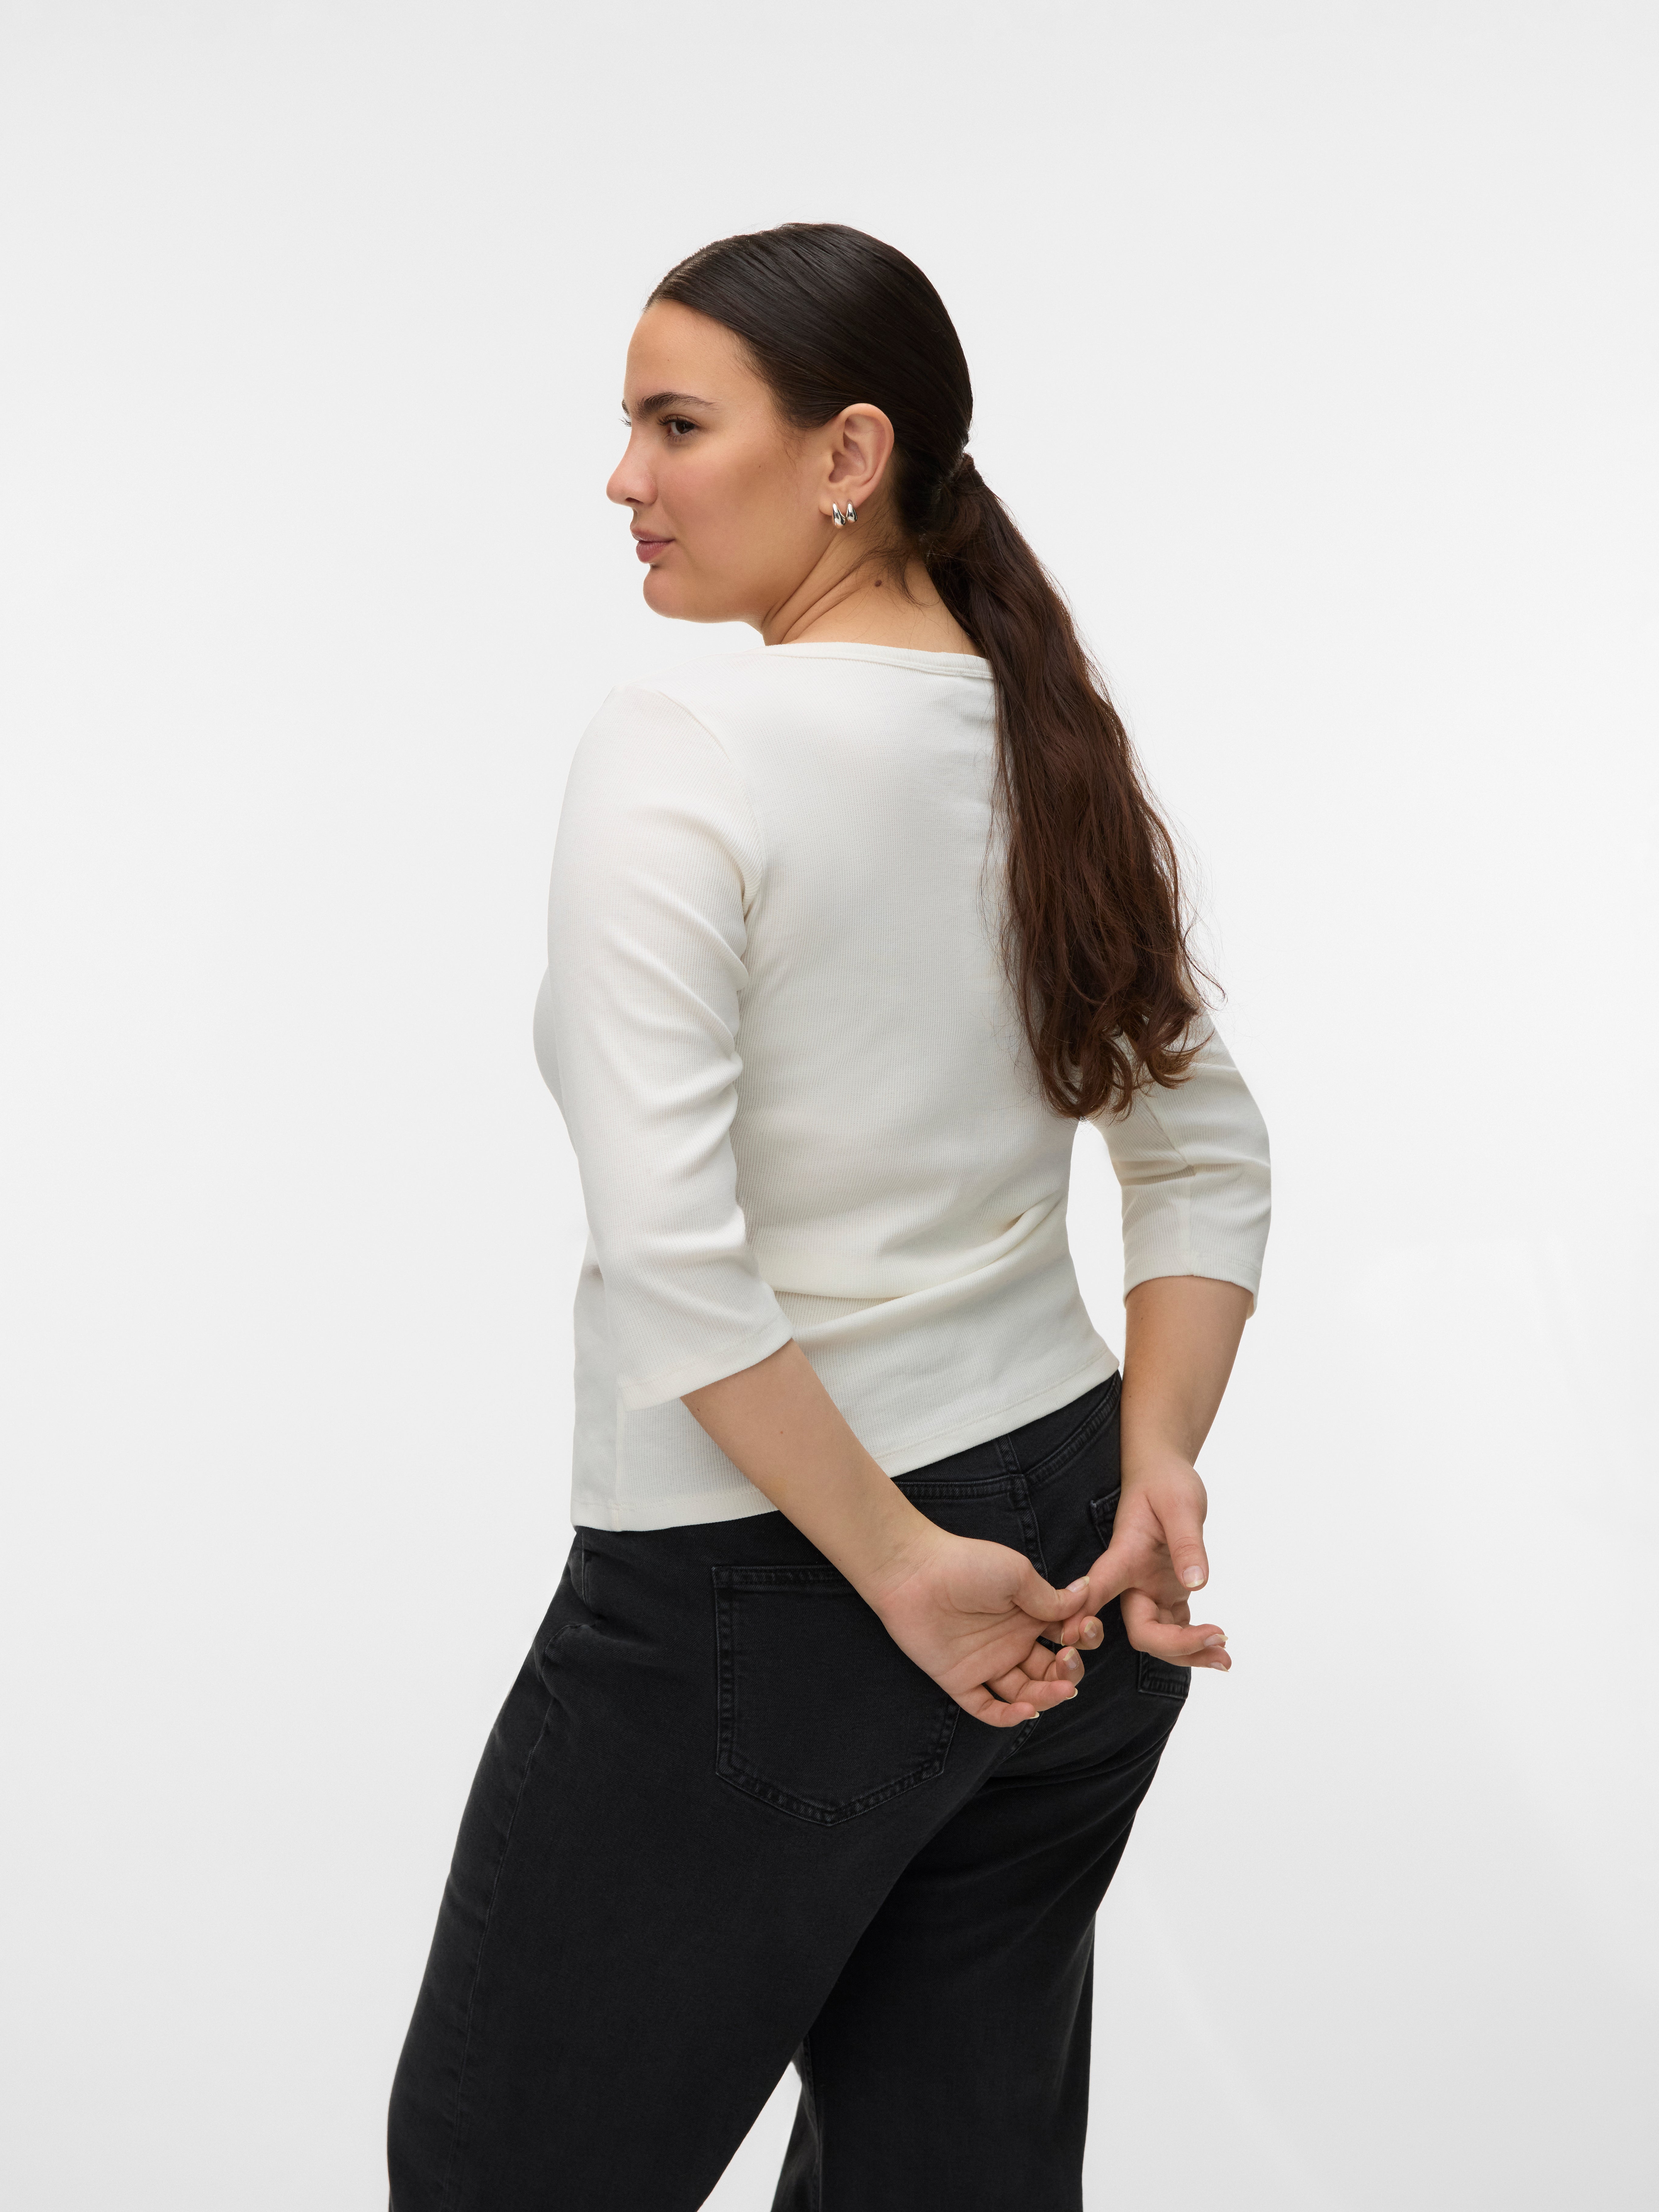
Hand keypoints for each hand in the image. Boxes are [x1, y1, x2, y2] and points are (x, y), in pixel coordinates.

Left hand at [862, 1527, 1098, 1726]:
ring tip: (1061, 1689)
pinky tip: (1027, 1708)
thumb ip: (1050, 1598)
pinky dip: (1009, 1716)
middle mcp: (1012, 1641)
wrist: (914, 1572)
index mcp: (1029, 1615)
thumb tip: (1087, 1594)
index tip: (1082, 1629)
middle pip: (1052, 1670)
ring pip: (1027, 1692)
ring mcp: (987, 1662)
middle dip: (1070, 1670)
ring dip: (1048, 1695)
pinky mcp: (961, 1680)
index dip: (1082, 1637)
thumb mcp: (1017, 1575)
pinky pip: (988, 1708)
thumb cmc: (967, 1565)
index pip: (1068, 1637)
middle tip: (1068, 1658)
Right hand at [1059, 1446, 1230, 1672]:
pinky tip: (1219, 1648)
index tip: (1076, 1638)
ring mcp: (1149, 1589)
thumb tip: (1197, 1584)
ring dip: (1188, 1653)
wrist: (1163, 1474)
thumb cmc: (1165, 1482)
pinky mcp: (1167, 1592)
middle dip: (1174, 1646)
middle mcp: (1132, 1580)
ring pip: (1158, 1637)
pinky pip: (1176, 1627)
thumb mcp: (1181, 1505)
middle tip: (1218, 1641)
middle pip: (1141, 1630)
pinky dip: (1195, 1642)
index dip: (1082, 1617)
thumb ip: (1186, 1544)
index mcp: (1124, 1555)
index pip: (1097, 1589)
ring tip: (1225, 1659)